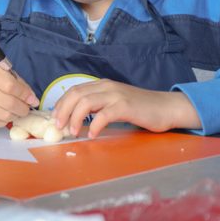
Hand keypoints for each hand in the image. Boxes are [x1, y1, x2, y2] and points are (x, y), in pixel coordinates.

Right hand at [0, 63, 38, 127]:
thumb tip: (33, 99)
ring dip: (15, 116)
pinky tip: (4, 115)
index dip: (25, 94)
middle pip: (9, 102)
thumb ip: (17, 83)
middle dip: (23, 108)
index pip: (11, 85)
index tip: (33, 100)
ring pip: (5, 115)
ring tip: (16, 112)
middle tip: (26, 109)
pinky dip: (5, 121)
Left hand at [52, 79, 200, 138]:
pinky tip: (92, 135)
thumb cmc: (140, 109)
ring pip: (86, 102)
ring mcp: (116, 95)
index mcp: (102, 85)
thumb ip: (99, 106)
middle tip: (58, 127)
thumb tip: (76, 119)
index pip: (74, 90)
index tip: (54, 118)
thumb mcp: (115, 103)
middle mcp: (107, 86)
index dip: (61, 104)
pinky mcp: (125, 106)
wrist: (166, 107)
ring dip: (75, 118)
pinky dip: (94, 125)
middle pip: (76, 94)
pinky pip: (103, 115)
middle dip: (62, 110)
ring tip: (73, 132)